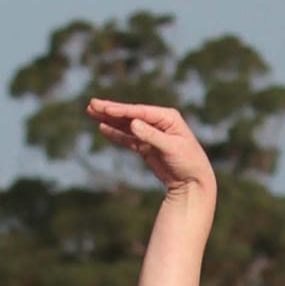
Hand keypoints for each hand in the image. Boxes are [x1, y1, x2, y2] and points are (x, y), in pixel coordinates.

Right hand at [88, 100, 214, 194]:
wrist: (193, 182)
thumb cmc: (188, 162)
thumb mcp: (171, 148)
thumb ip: (152, 135)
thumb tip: (133, 122)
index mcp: (167, 117)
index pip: (140, 112)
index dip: (122, 110)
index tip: (106, 108)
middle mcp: (158, 122)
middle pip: (130, 114)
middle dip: (111, 110)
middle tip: (92, 103)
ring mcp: (151, 134)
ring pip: (126, 125)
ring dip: (109, 119)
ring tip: (91, 111)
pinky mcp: (146, 146)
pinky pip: (127, 138)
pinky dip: (115, 134)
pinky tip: (103, 127)